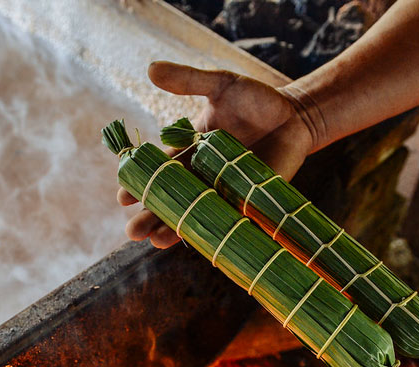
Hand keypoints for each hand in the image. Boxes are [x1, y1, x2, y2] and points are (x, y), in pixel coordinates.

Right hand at [119, 61, 314, 247]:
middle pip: (171, 201)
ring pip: (194, 217)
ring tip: (155, 242)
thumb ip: (188, 80)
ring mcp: (224, 194)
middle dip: (150, 217)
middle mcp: (202, 178)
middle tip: (132, 232)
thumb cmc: (255, 100)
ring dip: (175, 230)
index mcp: (189, 153)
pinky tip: (200, 247)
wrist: (296, 116)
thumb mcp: (220, 85)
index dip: (140, 184)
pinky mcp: (249, 204)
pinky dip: (215, 235)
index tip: (122, 196)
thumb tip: (150, 69)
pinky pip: (229, 224)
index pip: (159, 172)